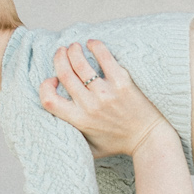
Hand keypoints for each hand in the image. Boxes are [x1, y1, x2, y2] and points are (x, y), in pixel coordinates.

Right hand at [38, 40, 172, 159]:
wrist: (148, 139)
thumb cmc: (118, 143)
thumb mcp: (90, 149)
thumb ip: (72, 139)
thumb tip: (55, 130)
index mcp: (79, 120)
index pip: (49, 100)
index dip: (45, 86)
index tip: (53, 80)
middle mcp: (90, 106)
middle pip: (64, 74)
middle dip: (59, 58)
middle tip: (62, 51)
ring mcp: (106, 93)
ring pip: (81, 64)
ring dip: (74, 50)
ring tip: (74, 47)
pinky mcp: (122, 83)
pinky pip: (105, 58)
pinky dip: (95, 46)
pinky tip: (92, 43)